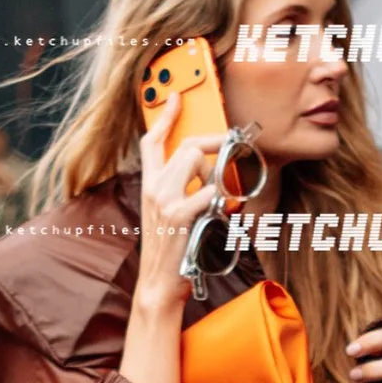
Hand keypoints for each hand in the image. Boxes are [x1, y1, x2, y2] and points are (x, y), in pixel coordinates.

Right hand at [130, 90, 221, 314]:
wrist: (158, 284)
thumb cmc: (170, 251)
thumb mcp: (166, 216)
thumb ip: (180, 192)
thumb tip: (210, 177)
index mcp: (150, 186)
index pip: (152, 142)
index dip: (164, 117)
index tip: (175, 98)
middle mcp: (154, 189)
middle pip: (186, 145)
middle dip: (215, 142)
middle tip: (232, 148)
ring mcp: (165, 201)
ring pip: (196, 160)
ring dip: (219, 172)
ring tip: (223, 194)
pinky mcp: (180, 216)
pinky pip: (209, 192)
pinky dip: (223, 198)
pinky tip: (225, 210)